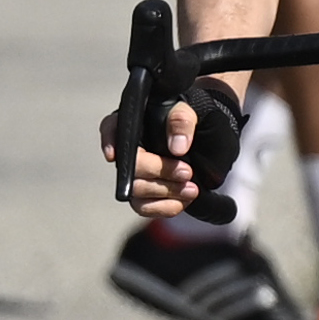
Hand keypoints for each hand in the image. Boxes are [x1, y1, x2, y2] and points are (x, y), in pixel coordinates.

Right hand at [100, 76, 243, 216]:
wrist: (208, 143)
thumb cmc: (193, 122)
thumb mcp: (190, 112)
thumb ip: (181, 122)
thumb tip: (177, 147)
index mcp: (133, 123)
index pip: (111, 128)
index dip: (109, 142)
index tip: (113, 156)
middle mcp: (129, 149)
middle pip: (129, 166)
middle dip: (158, 171)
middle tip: (187, 172)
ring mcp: (135, 174)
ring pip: (136, 190)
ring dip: (165, 192)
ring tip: (192, 189)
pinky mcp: (145, 194)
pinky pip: (144, 207)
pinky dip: (165, 207)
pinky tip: (183, 201)